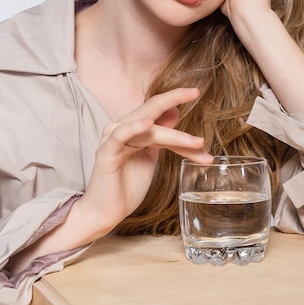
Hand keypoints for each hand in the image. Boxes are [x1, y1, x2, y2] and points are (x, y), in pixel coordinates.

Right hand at [78, 87, 210, 236]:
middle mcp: (122, 128)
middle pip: (151, 108)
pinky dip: (134, 127)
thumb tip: (176, 112)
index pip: (158, 110)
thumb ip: (162, 136)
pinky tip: (149, 124)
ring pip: (149, 129)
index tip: (196, 93)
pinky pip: (120, 136)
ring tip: (197, 143)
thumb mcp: (151, 155)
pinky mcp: (107, 153)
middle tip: (196, 92)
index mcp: (132, 127)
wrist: (106, 212)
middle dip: (175, 98)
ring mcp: (113, 139)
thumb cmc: (127, 185)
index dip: (176, 100)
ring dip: (176, 136)